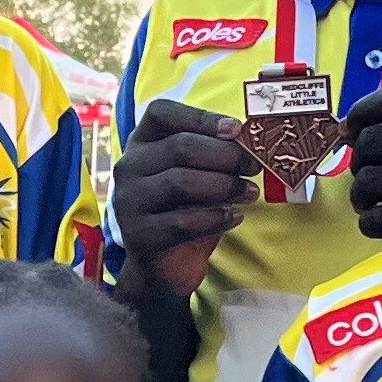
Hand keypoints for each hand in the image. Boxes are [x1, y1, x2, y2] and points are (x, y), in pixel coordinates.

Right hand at [109, 99, 257, 296]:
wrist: (163, 267)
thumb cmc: (184, 212)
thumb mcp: (197, 176)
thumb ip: (213, 154)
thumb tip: (249, 139)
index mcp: (141, 144)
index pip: (162, 113)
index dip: (200, 117)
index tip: (236, 130)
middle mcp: (128, 168)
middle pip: (180, 147)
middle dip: (226, 155)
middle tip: (254, 167)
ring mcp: (128, 202)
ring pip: (181, 182)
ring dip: (225, 186)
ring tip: (250, 193)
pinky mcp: (138, 235)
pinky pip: (182, 222)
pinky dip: (216, 218)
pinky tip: (235, 217)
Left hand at [340, 81, 381, 241]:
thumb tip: (346, 130)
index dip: (361, 111)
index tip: (351, 128)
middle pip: (372, 141)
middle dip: (360, 158)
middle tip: (369, 168)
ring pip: (368, 181)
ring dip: (360, 192)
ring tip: (372, 196)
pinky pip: (376, 220)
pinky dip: (369, 219)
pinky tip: (381, 216)